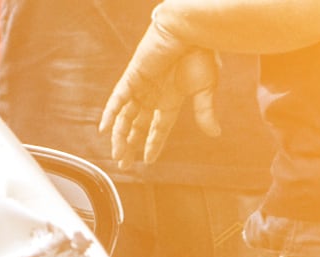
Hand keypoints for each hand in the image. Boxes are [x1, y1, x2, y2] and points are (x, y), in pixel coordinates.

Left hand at [97, 27, 218, 161]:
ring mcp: (142, 86)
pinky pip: (118, 98)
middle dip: (130, 145)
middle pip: (137, 125)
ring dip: (120, 136)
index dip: (152, 144)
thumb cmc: (201, 54)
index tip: (147, 160)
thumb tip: (214, 133)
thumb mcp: (206, 88)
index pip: (158, 127)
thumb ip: (205, 112)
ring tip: (117, 154)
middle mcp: (154, 94)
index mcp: (171, 99)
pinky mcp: (133, 76)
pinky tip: (104, 128)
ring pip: (126, 116)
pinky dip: (110, 113)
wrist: (189, 30)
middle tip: (123, 163)